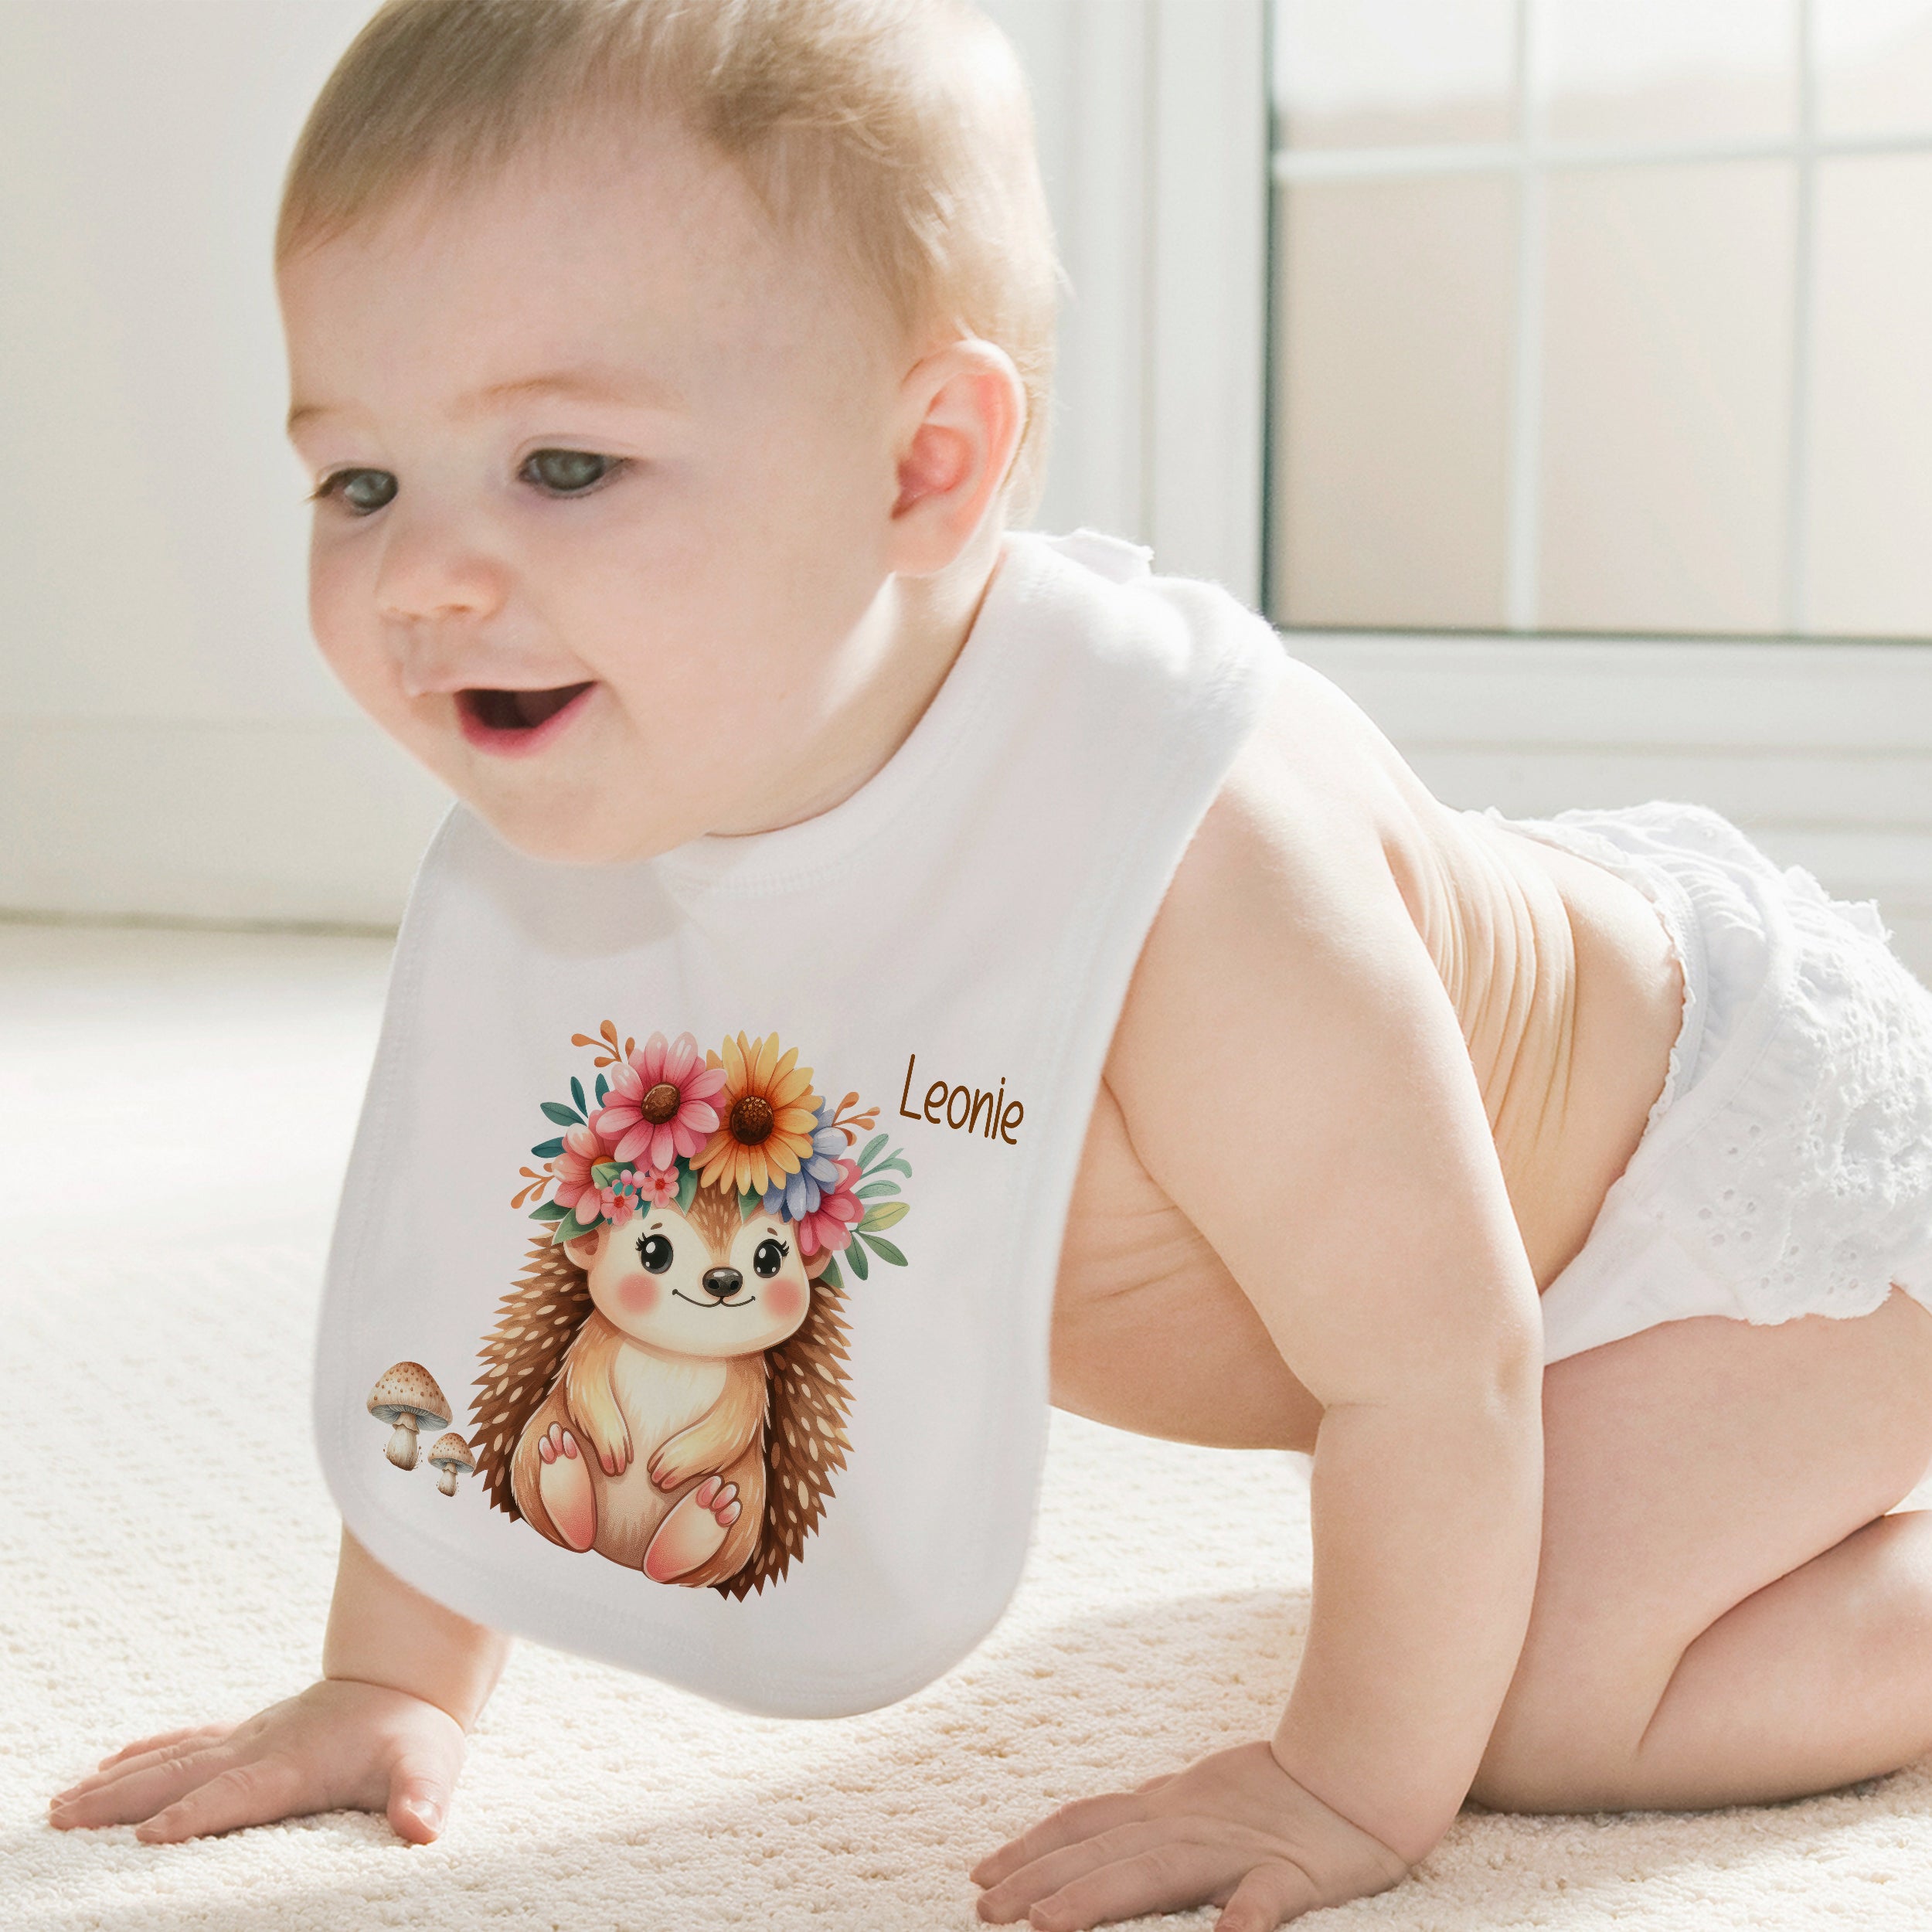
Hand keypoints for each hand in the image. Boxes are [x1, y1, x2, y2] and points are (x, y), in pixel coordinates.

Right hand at [46, 1677, 468, 1845]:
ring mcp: (249, 1737)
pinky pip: (185, 1742)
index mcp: (297, 1763)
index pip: (238, 1794)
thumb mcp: (430, 1765)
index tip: (147, 1840)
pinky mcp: (246, 1734)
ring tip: (61, 1803)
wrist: (407, 1678)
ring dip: (117, 1780)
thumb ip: (424, 1796)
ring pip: (172, 1757)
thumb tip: (424, 1827)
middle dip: (122, 1800)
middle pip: (183, 1774)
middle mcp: (261, 1747)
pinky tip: (107, 1767)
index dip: (195, 1816)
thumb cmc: (416, 1732)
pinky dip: (143, 1754)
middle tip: (62, 1818)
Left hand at [970, 1741, 1411, 1931]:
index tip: (979, 1875)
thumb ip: (1138, 1823)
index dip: (1030, 1849)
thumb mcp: (1190, 1803)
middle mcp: (1187, 1825)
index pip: (1083, 1825)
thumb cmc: (1268, 1798)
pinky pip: (1264, 1900)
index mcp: (1164, 1811)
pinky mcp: (1292, 1873)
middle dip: (1039, 1881)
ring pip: (1158, 1873)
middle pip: (1102, 1853)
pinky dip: (1242, 1922)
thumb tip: (1075, 1842)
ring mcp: (1236, 1848)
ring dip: (1100, 1897)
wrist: (1356, 1774)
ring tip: (1050, 1925)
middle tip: (984, 1911)